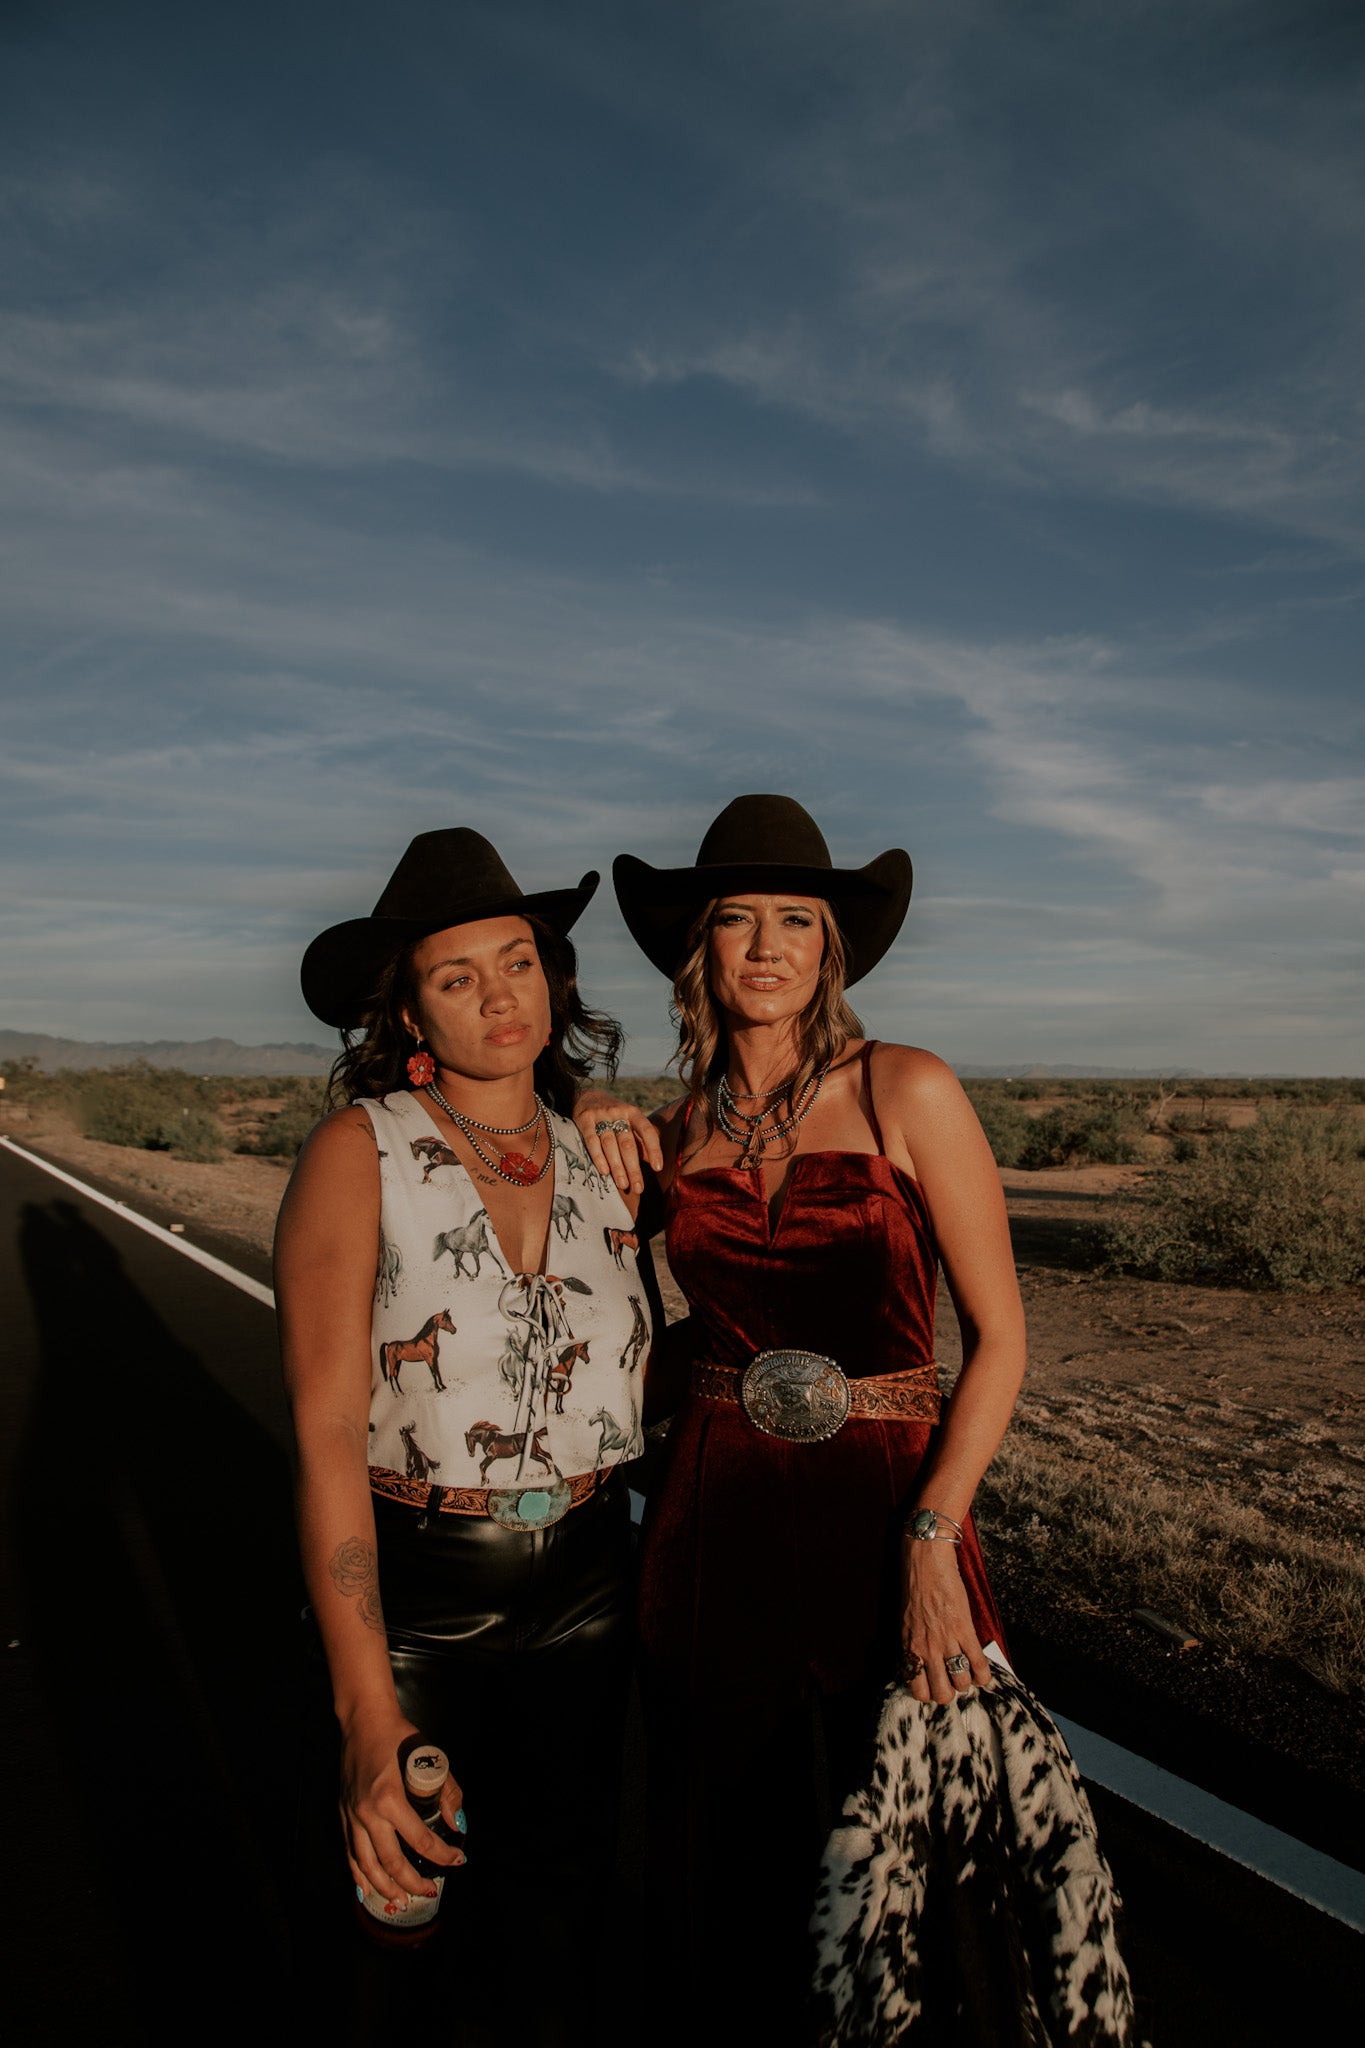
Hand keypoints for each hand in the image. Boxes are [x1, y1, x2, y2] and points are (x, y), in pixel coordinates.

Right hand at [340, 1709, 465, 1909]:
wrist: (363, 1720)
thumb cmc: (399, 1735)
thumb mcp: (430, 1756)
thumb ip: (447, 1791)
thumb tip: (457, 1823)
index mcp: (390, 1798)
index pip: (421, 1840)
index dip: (442, 1855)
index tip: (457, 1860)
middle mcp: (367, 1812)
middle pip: (391, 1862)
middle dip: (413, 1883)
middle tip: (431, 1891)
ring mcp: (352, 1815)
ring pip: (367, 1865)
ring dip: (386, 1887)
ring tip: (402, 1900)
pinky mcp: (343, 1813)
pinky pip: (350, 1853)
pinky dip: (359, 1875)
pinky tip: (367, 1889)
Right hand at [573, 1089, 662, 1194]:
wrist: (586, 1097)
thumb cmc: (614, 1117)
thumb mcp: (629, 1123)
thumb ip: (641, 1141)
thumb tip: (653, 1163)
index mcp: (633, 1113)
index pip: (647, 1131)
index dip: (654, 1149)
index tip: (658, 1168)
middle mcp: (618, 1112)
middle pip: (627, 1143)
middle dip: (633, 1167)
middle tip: (638, 1187)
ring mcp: (600, 1116)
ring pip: (610, 1144)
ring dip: (617, 1166)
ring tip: (623, 1184)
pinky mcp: (584, 1120)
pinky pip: (592, 1140)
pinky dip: (598, 1157)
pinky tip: (604, 1171)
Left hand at [898, 1535, 993, 1704]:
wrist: (926, 1563)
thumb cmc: (914, 1589)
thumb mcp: (906, 1622)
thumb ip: (914, 1646)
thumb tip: (924, 1666)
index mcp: (909, 1647)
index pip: (917, 1689)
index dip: (928, 1694)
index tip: (934, 1686)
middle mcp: (926, 1648)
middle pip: (942, 1693)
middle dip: (949, 1692)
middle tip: (952, 1682)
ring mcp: (946, 1640)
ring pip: (961, 1682)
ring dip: (967, 1682)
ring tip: (967, 1672)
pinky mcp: (964, 1630)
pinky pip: (978, 1664)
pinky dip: (983, 1674)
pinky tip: (982, 1672)